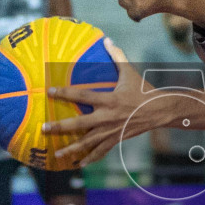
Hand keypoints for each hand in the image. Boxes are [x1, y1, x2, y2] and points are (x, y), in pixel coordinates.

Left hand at [44, 38, 150, 166]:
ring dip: (71, 149)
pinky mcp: (116, 140)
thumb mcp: (130, 72)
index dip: (64, 93)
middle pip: (79, 124)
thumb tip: (107, 39)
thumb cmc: (143, 90)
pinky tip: (78, 164)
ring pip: (87, 142)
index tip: (49, 92)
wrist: (160, 111)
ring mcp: (111, 131)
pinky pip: (101, 151)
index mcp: (109, 99)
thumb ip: (116, 56)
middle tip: (44, 129)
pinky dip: (90, 159)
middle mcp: (107, 117)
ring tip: (57, 154)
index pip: (82, 96)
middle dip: (60, 127)